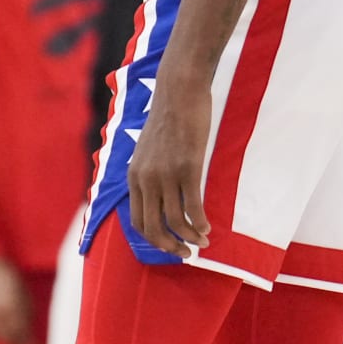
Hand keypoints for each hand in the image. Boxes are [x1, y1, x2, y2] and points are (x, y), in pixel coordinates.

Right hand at [0, 257, 33, 343]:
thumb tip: (30, 329)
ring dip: (9, 341)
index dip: (29, 341)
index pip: (22, 330)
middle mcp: (0, 312)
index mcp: (14, 307)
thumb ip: (27, 313)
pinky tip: (3, 337)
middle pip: (10, 335)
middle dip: (20, 343)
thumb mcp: (25, 295)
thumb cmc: (12, 279)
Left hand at [127, 78, 211, 254]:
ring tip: (202, 241)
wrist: (179, 90)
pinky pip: (192, 206)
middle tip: (185, 253)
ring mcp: (166, 174)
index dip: (153, 239)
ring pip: (174, 221)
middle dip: (169, 246)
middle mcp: (146, 179)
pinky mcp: (187, 167)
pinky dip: (200, 223)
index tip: (169, 245)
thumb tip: (158, 191)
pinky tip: (208, 228)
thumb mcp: (148, 149)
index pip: (137, 220)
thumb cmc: (168, 117)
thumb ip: (150, 171)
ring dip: (189, 237)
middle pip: (152, 228)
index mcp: (134, 176)